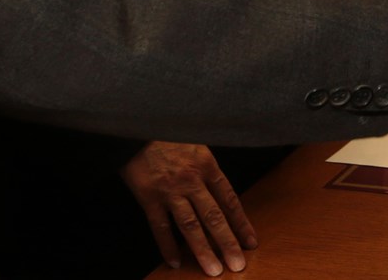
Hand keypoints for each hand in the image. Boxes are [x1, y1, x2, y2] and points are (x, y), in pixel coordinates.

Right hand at [120, 140, 256, 274]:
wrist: (137, 123)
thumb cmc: (166, 131)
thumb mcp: (195, 141)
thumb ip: (206, 165)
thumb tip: (219, 190)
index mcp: (206, 164)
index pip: (229, 200)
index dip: (241, 223)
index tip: (250, 242)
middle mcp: (191, 179)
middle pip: (214, 217)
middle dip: (228, 243)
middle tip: (238, 265)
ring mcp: (170, 190)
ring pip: (190, 226)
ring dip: (203, 250)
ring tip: (213, 270)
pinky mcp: (148, 196)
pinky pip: (160, 226)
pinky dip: (167, 246)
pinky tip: (174, 261)